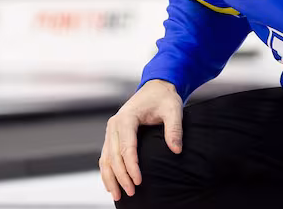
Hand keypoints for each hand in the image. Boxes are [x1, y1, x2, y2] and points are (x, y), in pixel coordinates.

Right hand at [99, 79, 182, 201]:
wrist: (156, 88)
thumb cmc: (164, 98)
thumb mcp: (173, 110)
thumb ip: (174, 129)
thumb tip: (176, 150)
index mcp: (127, 118)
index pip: (127, 147)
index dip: (131, 166)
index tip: (139, 181)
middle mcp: (115, 124)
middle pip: (114, 155)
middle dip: (121, 176)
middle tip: (130, 193)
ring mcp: (112, 130)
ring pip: (106, 157)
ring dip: (110, 177)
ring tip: (118, 195)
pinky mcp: (113, 135)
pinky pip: (107, 155)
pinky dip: (107, 170)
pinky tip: (111, 184)